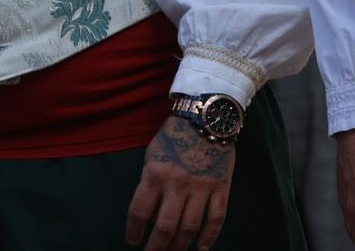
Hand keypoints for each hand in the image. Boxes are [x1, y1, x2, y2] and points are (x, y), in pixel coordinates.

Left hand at [126, 114, 237, 250]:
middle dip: (156, 248)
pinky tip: (201, 249)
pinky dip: (209, 237)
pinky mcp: (220, 187)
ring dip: (180, 247)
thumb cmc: (174, 136)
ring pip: (190, 227)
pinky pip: (216, 218)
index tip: (133, 240)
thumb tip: (148, 215)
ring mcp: (201, 187)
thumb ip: (149, 183)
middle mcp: (177, 184)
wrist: (206, 117)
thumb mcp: (152, 155)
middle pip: (165, 227)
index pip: (139, 212)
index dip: (134, 231)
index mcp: (155, 174)